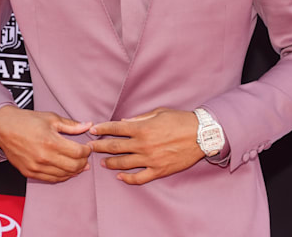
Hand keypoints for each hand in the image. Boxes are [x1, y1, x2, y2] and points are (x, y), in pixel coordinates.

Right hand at [0, 105, 92, 182]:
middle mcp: (44, 157)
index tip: (88, 147)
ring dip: (74, 170)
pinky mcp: (30, 173)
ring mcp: (36, 167)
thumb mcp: (51, 118)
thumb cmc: (26, 121)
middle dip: (83, 162)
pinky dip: (62, 176)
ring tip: (78, 164)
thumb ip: (71, 125)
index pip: (78, 153)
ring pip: (64, 175)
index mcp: (51, 141)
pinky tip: (66, 170)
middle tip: (85, 157)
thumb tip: (88, 126)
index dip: (87, 151)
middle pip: (74, 166)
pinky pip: (51, 179)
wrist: (4, 128)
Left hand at [89, 107, 204, 184]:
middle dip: (100, 147)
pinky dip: (128, 179)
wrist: (201, 134)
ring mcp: (150, 159)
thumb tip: (123, 123)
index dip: (102, 129)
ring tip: (103, 163)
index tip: (93, 130)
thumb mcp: (159, 113)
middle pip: (115, 147)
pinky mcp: (158, 170)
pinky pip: (139, 178)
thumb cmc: (181, 120)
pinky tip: (120, 177)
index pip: (115, 128)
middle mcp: (143, 144)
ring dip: (110, 163)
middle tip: (90, 148)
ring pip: (123, 163)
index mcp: (142, 128)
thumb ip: (139, 118)